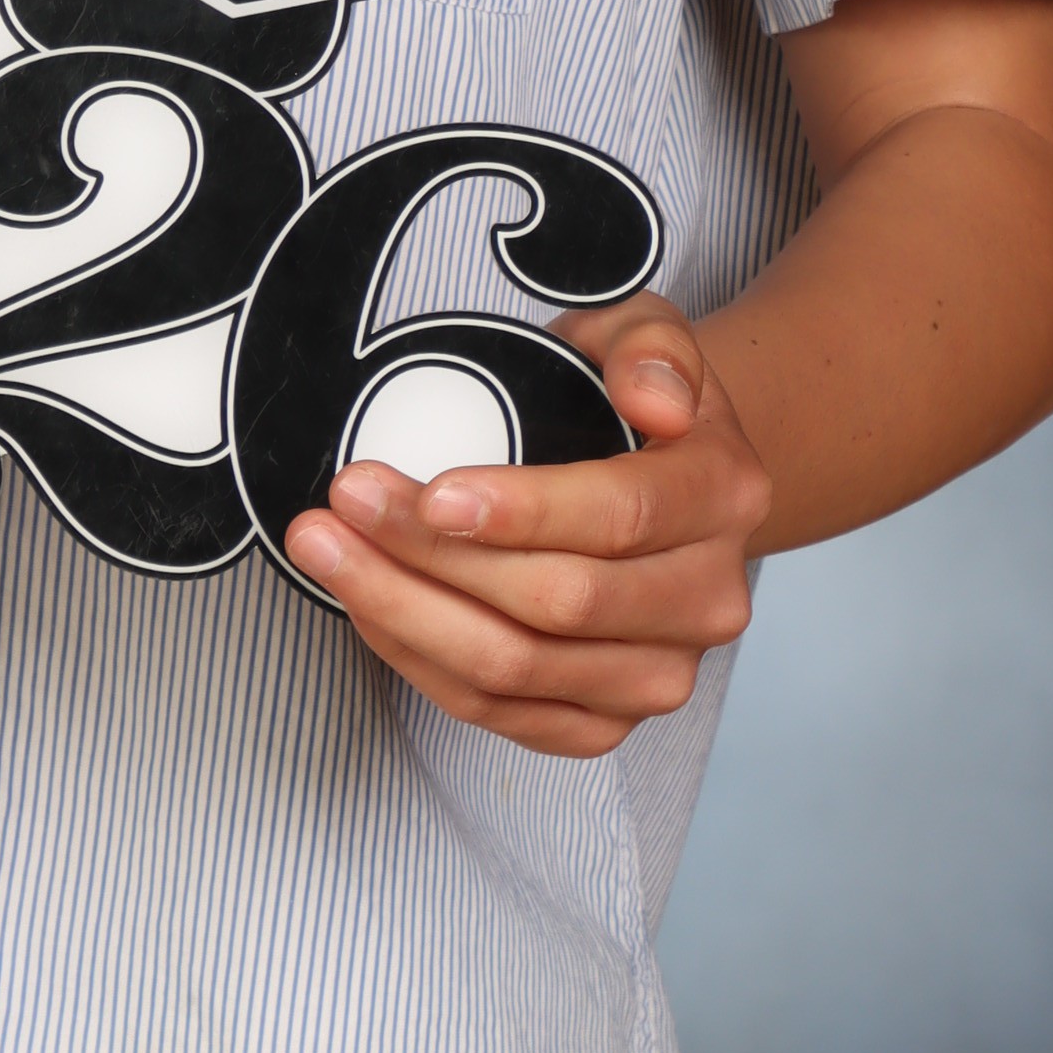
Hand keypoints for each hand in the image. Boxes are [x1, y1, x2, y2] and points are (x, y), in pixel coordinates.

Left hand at [282, 295, 769, 756]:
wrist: (660, 480)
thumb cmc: (630, 402)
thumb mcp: (646, 332)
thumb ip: (650, 346)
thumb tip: (651, 399)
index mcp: (723, 495)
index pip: (620, 517)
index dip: (521, 512)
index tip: (431, 492)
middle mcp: (707, 599)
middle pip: (558, 603)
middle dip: (432, 556)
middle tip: (345, 503)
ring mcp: (659, 672)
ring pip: (518, 668)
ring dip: (406, 613)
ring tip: (330, 550)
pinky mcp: (605, 719)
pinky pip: (501, 712)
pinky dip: (422, 662)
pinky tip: (370, 604)